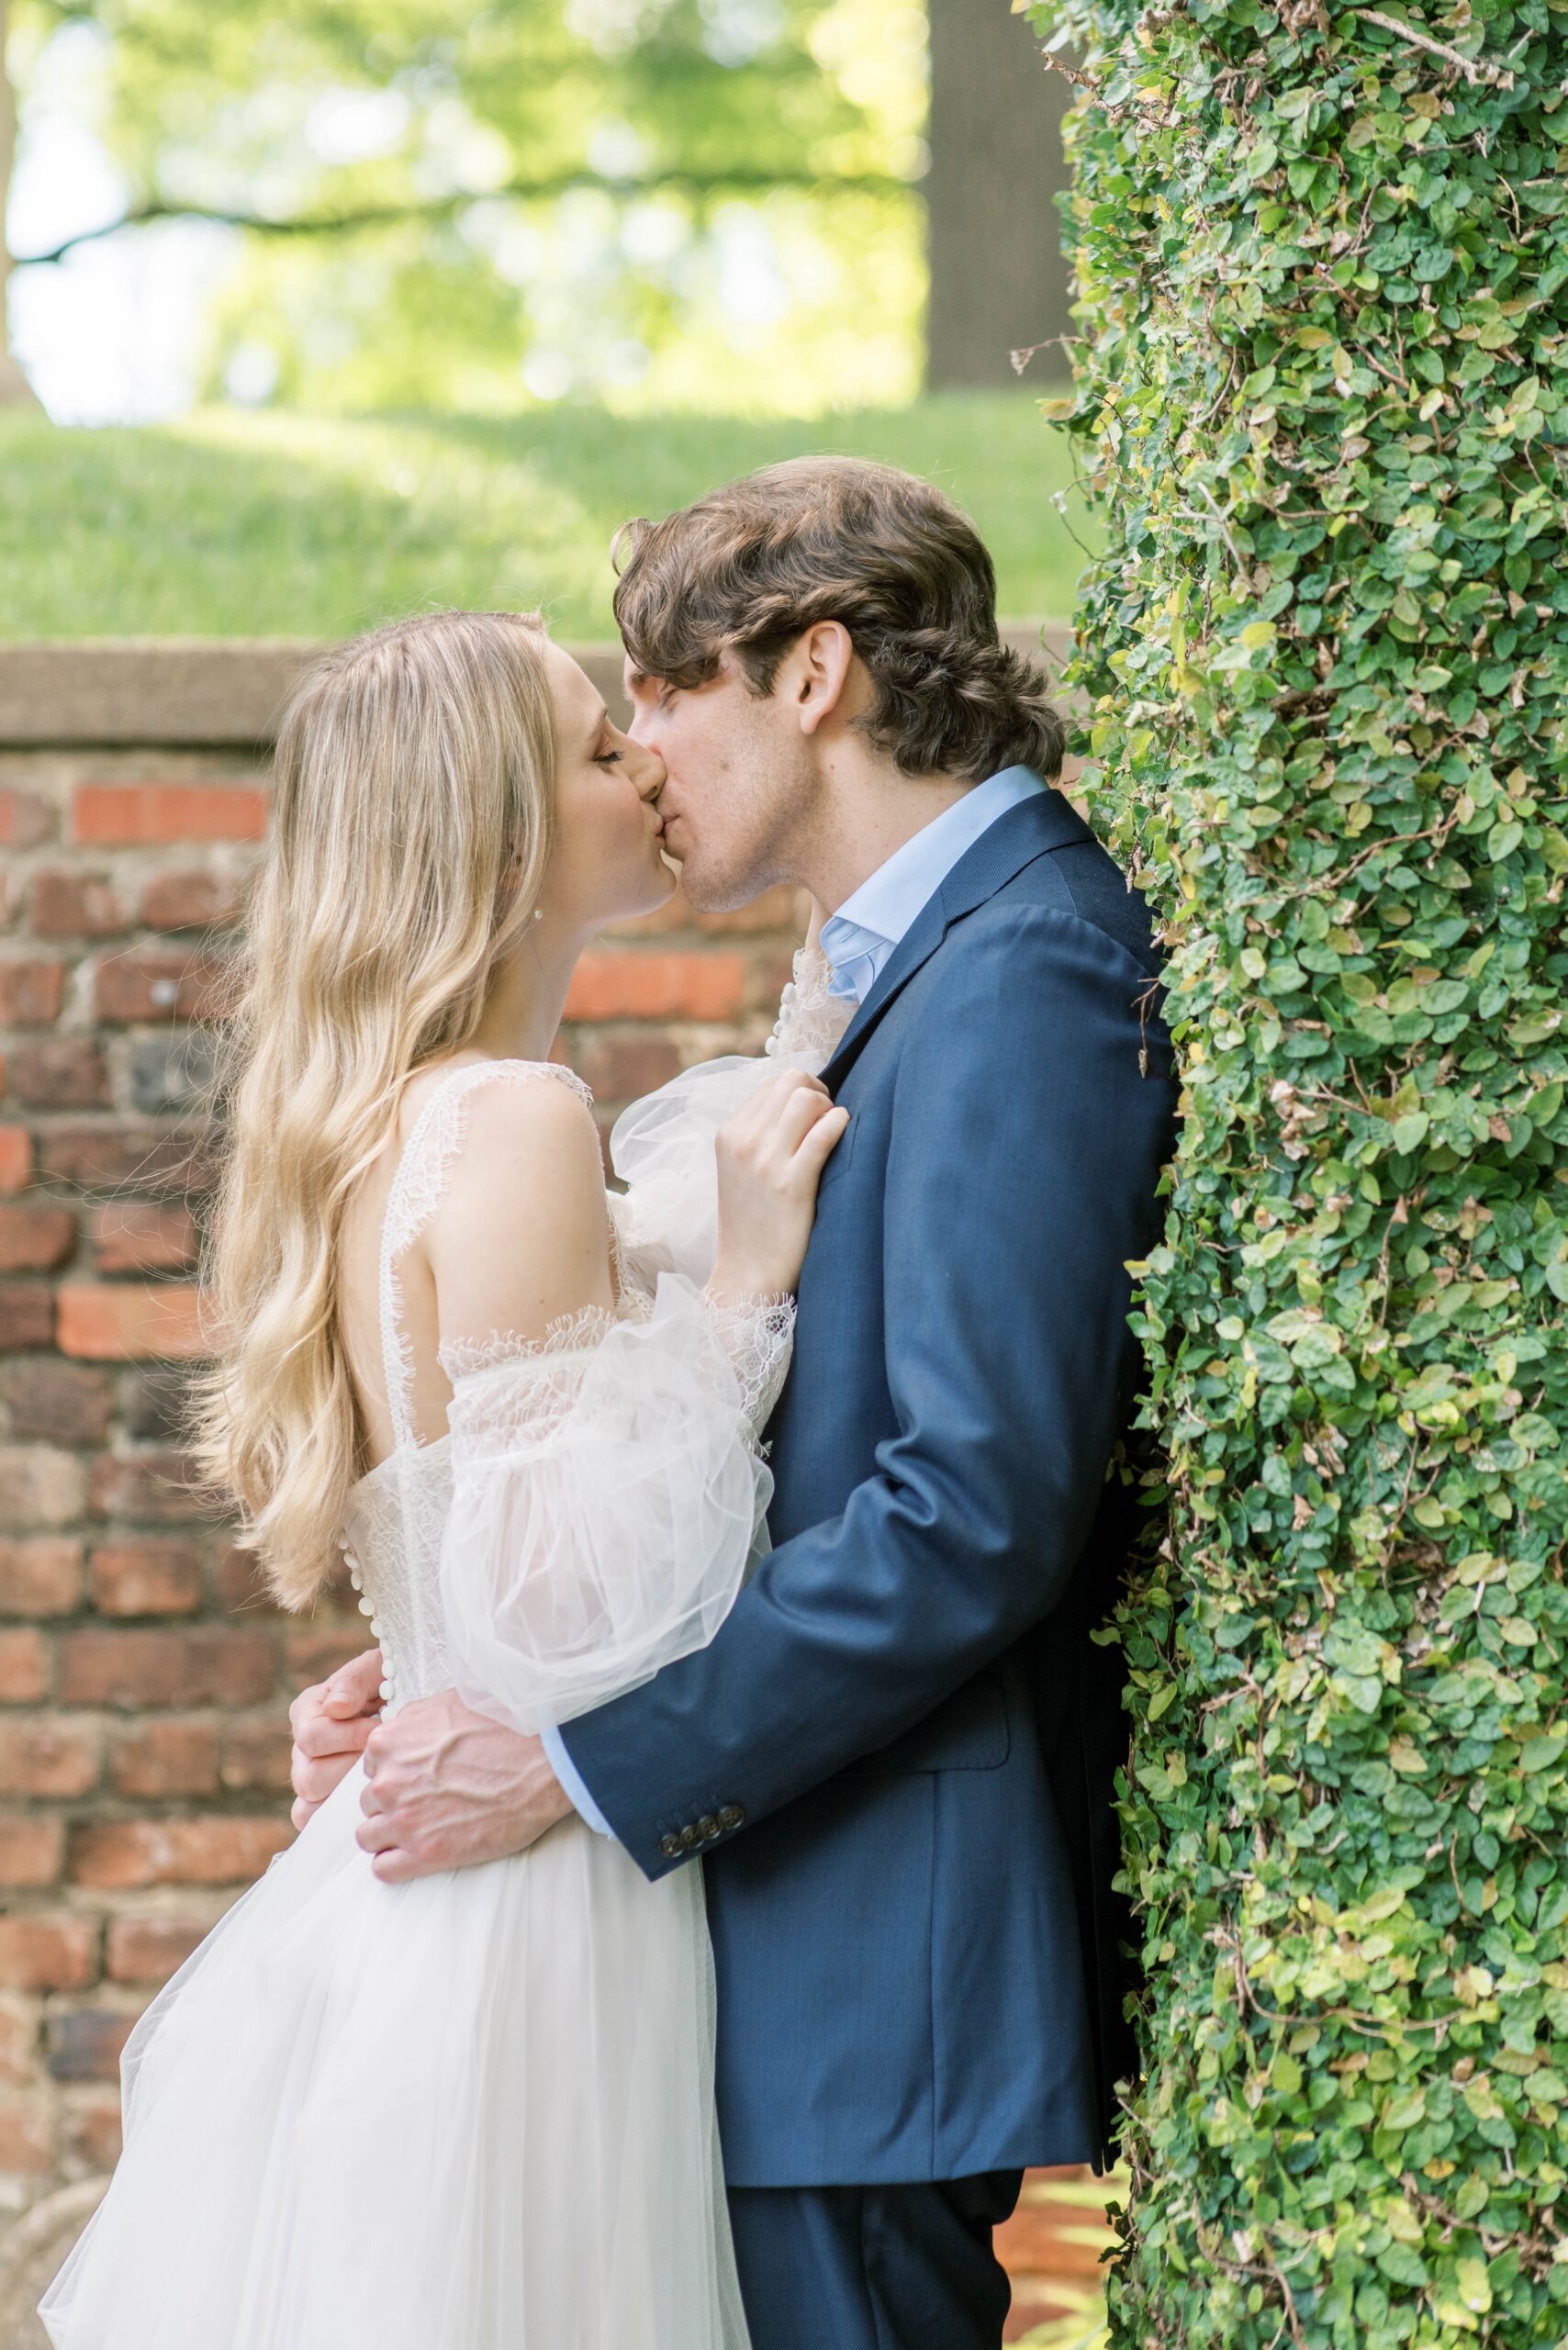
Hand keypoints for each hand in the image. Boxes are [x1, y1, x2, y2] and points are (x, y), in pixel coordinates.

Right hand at [289, 1646, 383, 1830]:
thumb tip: (336, 1709)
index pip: (312, 1736)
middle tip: (380, 1760)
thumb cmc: (388, 1682)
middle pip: (308, 1777)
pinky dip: (336, 1820)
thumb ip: (354, 1682)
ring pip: (309, 1806)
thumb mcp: (375, 1668)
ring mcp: (309, 1777)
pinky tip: (367, 1806)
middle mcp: (301, 1747)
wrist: (403, 1702)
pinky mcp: (321, 1800)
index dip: (348, 1737)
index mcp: (307, 1711)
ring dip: (345, 1797)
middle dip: (349, 1770)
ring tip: (376, 1780)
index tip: (379, 1728)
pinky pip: (314, 1822)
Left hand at [354, 1690, 573, 1882]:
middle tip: (426, 1803)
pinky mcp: (425, 1853)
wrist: (544, 1761)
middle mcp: (388, 1780)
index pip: (370, 1766)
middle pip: (369, 1801)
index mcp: (389, 1741)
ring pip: (369, 1837)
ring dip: (390, 1835)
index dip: (394, 1773)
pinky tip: (418, 1855)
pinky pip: (384, 1869)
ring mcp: (404, 1819)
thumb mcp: (450, 1703)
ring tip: (422, 1830)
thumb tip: (405, 1728)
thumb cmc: (506, 1727)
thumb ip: (415, 1720)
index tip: (415, 1778)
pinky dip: (396, 1864)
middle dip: (393, 1803)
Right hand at [710, 1068, 848, 1303]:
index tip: (816, 1113)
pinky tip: (844, 1133)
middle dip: (819, 1092)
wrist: (747, 1274)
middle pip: (791, 1081)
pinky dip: (840, 1124)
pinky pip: (823, 1134)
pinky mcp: (790, 1185)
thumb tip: (800, 1099)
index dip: (803, 1089)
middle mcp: (742, 1142)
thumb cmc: (754, 1221)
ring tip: (834, 1133)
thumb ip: (760, 1134)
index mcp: (729, 1134)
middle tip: (829, 1119)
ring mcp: (765, 1162)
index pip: (773, 1082)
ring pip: (806, 1099)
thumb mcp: (741, 1169)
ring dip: (829, 1108)